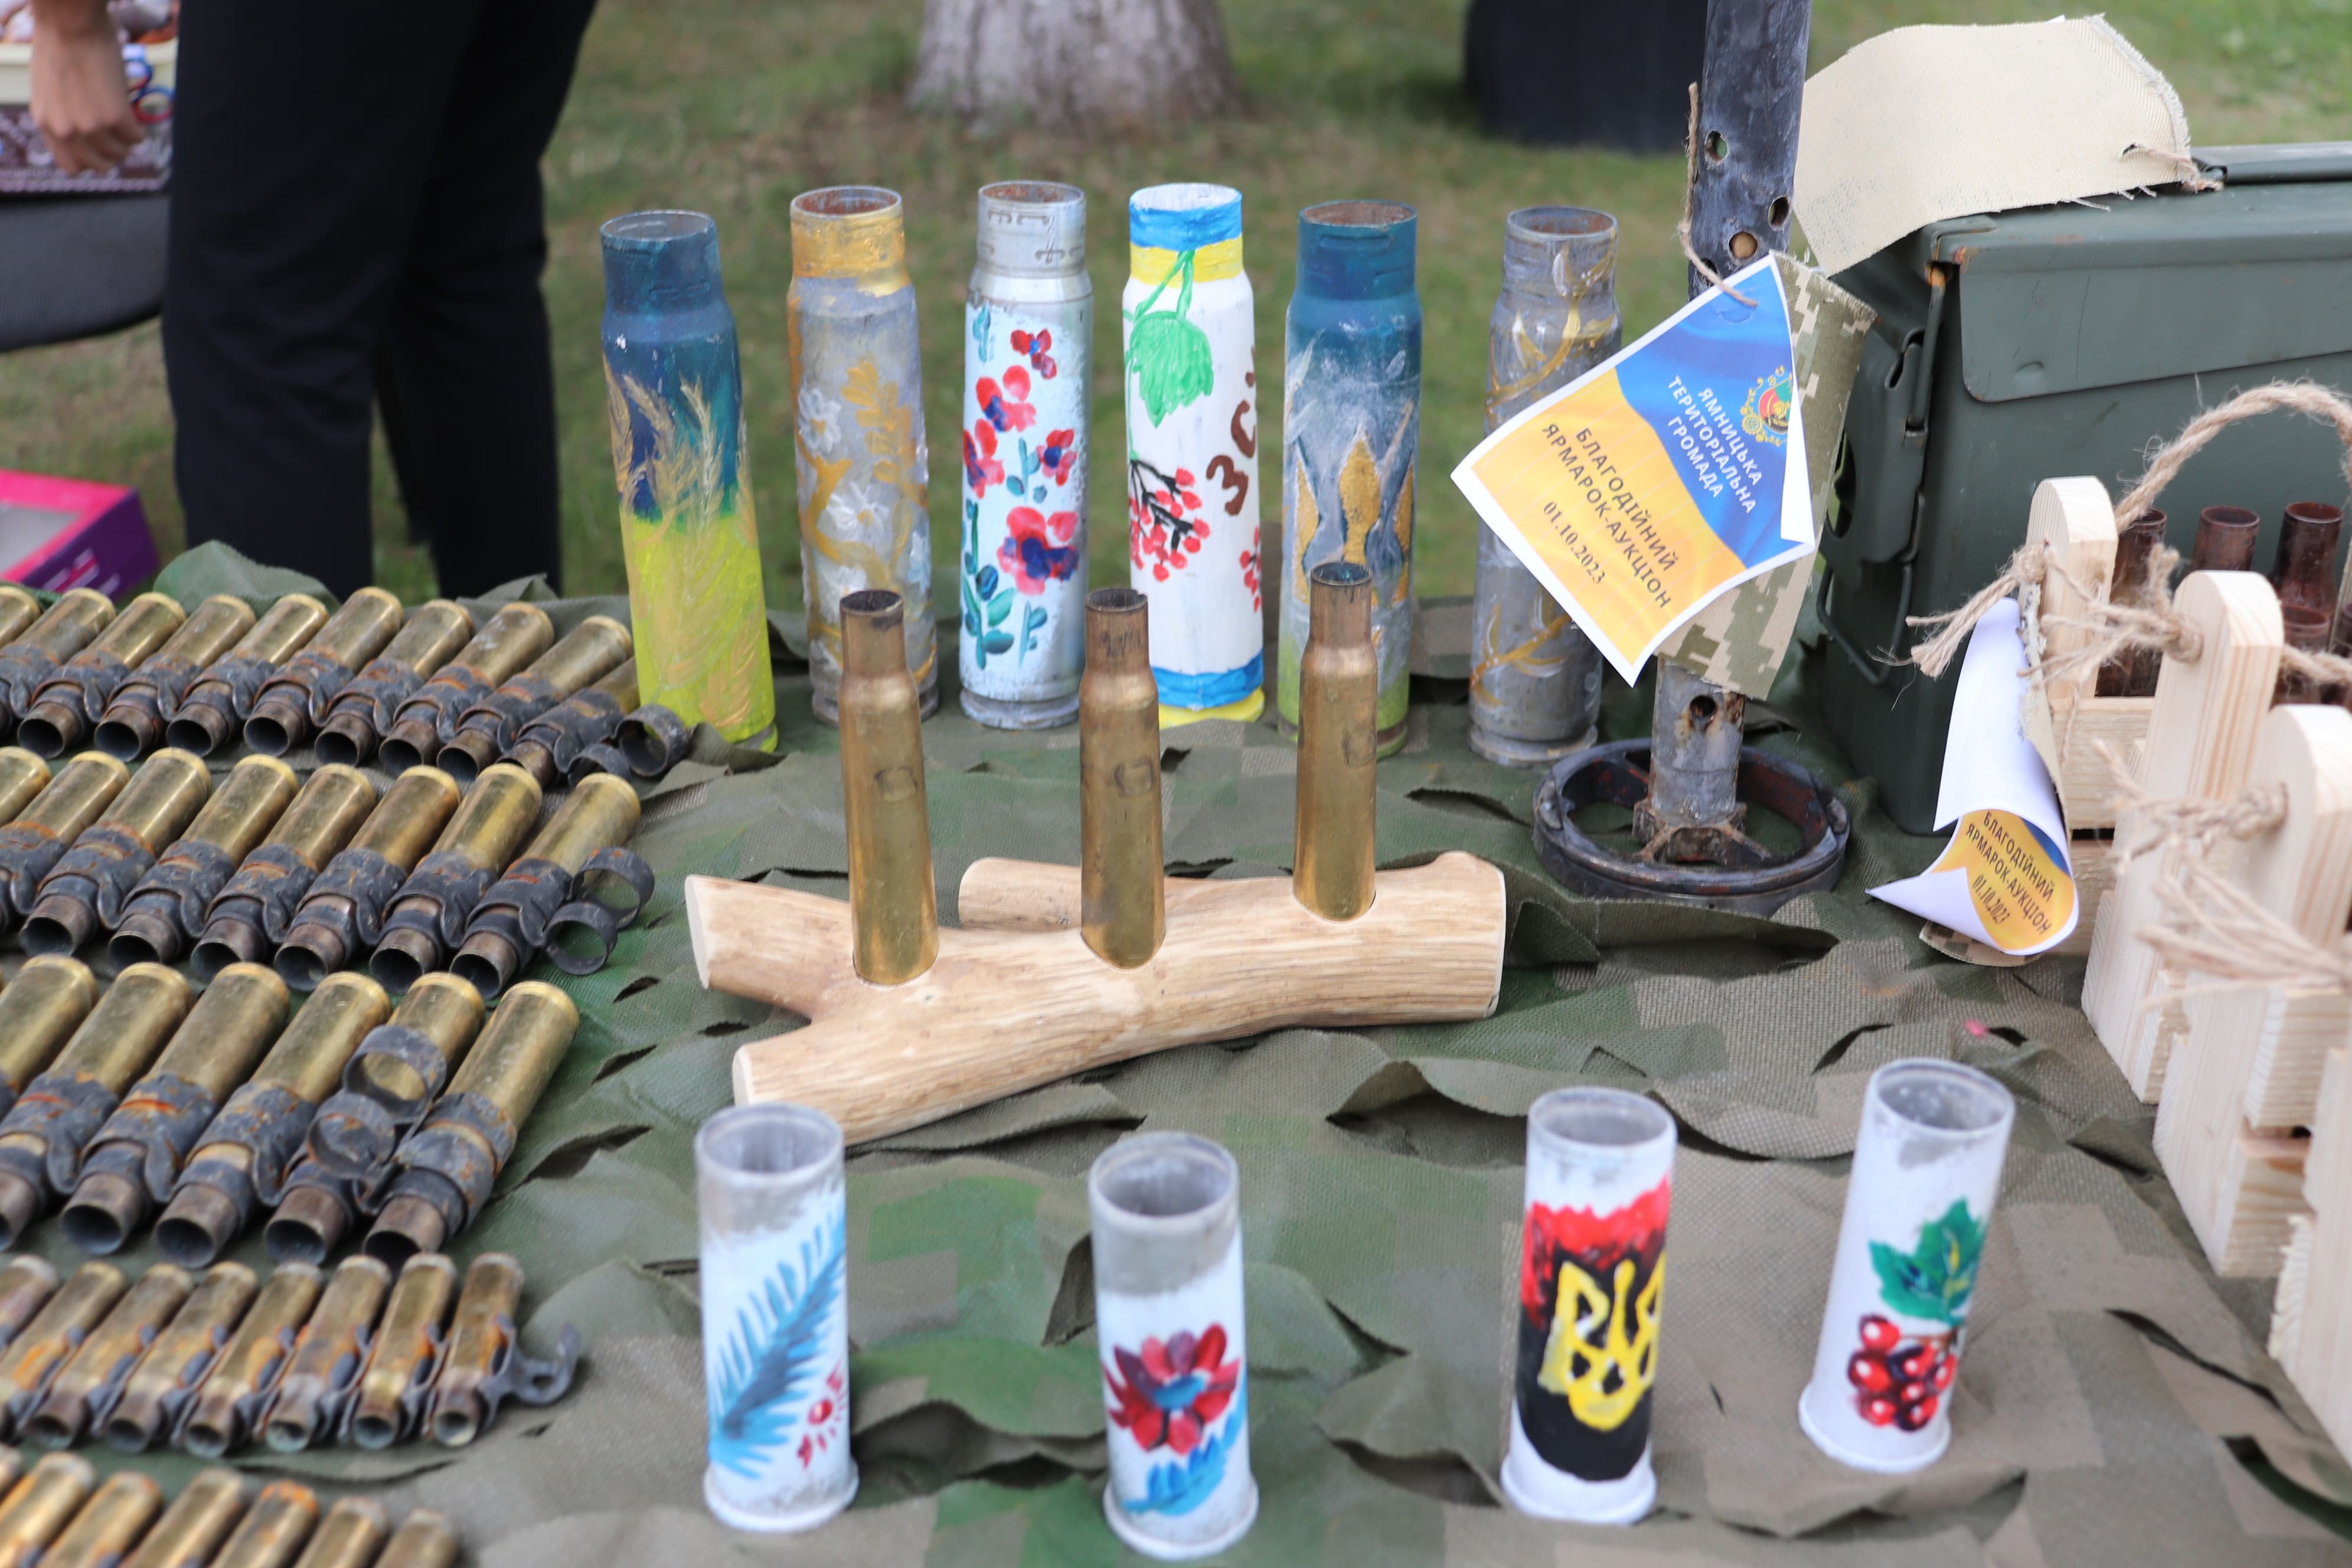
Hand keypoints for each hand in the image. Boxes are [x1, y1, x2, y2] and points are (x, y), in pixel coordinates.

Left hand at [27, 0, 140, 174]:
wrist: (69, 24)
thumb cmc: (58, 44)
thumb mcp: (49, 89)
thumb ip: (62, 112)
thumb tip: (82, 125)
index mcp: (46, 122)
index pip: (71, 165)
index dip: (90, 159)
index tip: (99, 147)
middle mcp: (66, 130)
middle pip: (99, 165)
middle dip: (112, 153)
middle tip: (119, 137)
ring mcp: (90, 126)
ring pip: (121, 153)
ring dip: (127, 141)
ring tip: (127, 123)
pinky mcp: (115, 117)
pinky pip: (136, 136)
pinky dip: (139, 128)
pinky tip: (134, 114)